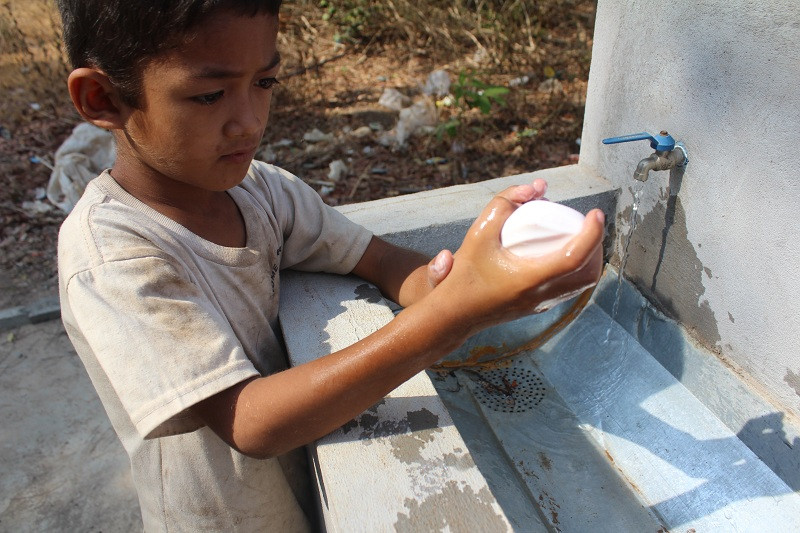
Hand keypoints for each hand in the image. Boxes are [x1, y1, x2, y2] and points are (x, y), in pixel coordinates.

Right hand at [435, 181, 603, 333]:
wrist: (453, 314)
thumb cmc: (464, 274)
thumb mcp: (479, 232)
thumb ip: (503, 204)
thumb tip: (534, 188)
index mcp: (530, 278)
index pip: (575, 256)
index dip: (592, 233)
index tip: (595, 213)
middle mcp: (541, 295)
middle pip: (588, 272)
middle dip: (596, 245)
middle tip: (588, 223)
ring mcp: (541, 304)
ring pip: (583, 284)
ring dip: (589, 259)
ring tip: (580, 236)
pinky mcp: (538, 308)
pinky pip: (570, 289)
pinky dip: (577, 270)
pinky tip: (564, 254)